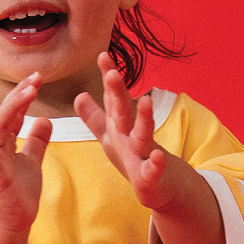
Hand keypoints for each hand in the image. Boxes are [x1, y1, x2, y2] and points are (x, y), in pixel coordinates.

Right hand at [0, 73, 51, 236]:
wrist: (13, 225)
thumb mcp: (32, 162)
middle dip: (19, 94)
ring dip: (10, 109)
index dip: (24, 94)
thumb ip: (36, 141)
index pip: (14, 112)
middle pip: (5, 115)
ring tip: (26, 92)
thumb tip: (45, 119)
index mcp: (6, 143)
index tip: (38, 78)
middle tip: (36, 77)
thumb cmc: (18, 195)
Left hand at [74, 54, 173, 209]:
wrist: (163, 187)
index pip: (114, 99)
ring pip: (143, 135)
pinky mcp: (151, 177)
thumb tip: (79, 95)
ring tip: (146, 101)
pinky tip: (157, 156)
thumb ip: (95, 117)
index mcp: (121, 127)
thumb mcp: (111, 138)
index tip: (103, 55)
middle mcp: (133, 136)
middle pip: (124, 112)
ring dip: (144, 119)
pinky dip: (156, 164)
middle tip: (113, 73)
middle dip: (118, 93)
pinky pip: (153, 170)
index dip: (109, 78)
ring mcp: (144, 155)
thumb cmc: (134, 160)